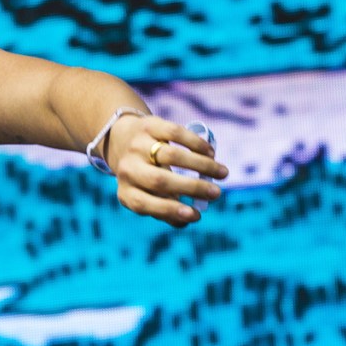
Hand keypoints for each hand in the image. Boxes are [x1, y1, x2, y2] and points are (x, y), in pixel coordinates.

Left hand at [105, 114, 228, 226]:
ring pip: (170, 155)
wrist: (123, 141)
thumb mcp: (150, 195)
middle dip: (191, 187)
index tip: (196, 215)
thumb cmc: (146, 176)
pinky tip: (210, 153)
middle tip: (216, 193)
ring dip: (201, 165)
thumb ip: (167, 209)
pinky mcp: (148, 126)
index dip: (169, 210)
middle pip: (159, 180)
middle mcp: (127, 169)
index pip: (143, 203)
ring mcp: (135, 146)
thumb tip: (189, 219)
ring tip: (222, 173)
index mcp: (126, 192)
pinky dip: (196, 144)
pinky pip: (174, 133)